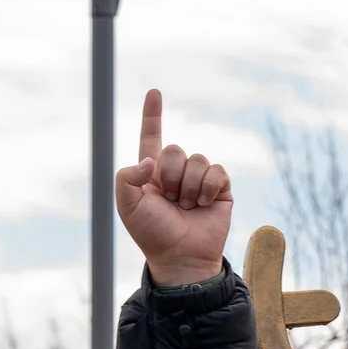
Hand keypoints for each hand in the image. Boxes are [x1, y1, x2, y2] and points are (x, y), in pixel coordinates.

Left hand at [115, 89, 231, 286]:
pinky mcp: (220, 188)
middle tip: (170, 200)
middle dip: (170, 176)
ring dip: (189, 187)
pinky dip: (208, 188)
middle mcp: (176, 173)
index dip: (152, 114)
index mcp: (151, 172)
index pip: (151, 136)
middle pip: (175, 150)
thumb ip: (127, 175)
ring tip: (186, 207)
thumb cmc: (152, 233)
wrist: (181, 256)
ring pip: (197, 160)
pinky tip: (204, 205)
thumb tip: (151, 160)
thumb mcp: (127, 205)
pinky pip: (217, 171)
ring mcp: (199, 180)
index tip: (154, 92)